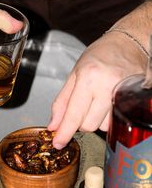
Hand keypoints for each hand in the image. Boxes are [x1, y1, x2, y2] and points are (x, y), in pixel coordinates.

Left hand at [48, 32, 146, 148]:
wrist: (128, 44)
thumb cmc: (99, 56)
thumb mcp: (74, 75)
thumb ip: (62, 102)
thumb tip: (54, 125)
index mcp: (88, 78)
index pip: (74, 114)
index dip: (64, 132)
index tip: (58, 143)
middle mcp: (107, 88)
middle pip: (88, 125)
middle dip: (80, 122)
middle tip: (82, 105)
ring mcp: (123, 95)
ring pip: (103, 127)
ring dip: (95, 119)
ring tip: (97, 99)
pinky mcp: (133, 101)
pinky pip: (116, 122)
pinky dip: (107, 118)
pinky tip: (107, 102)